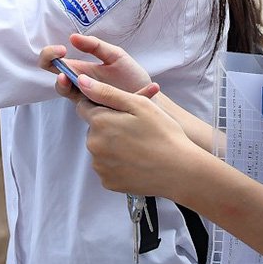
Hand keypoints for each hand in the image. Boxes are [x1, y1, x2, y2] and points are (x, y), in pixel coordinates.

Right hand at [38, 33, 159, 99]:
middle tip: (64, 73)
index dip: (49, 56)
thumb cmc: (130, 75)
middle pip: (59, 85)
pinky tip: (145, 87)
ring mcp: (91, 102)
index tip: (61, 50)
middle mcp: (82, 88)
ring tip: (70, 79)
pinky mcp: (104, 114)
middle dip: (58, 78)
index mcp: (80, 71)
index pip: (53, 65)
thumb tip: (72, 37)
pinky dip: (118, 96)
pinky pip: (101, 110)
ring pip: (73, 100)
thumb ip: (95, 46)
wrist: (151, 94)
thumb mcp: (115, 55)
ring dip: (68, 89)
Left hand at [70, 74, 199, 200]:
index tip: (120, 111)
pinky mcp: (108, 182)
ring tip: (138, 146)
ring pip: (100, 148)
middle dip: (108, 126)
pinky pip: (106, 167)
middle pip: (93, 128)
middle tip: (135, 129)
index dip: (102, 105)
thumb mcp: (138, 104)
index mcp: (100, 122)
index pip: (84, 107)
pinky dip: (117, 163)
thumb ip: (106, 92)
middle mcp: (93, 145)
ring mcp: (100, 166)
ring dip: (112, 145)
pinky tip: (136, 161)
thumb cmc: (163, 135)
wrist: (180, 172)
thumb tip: (82, 82)